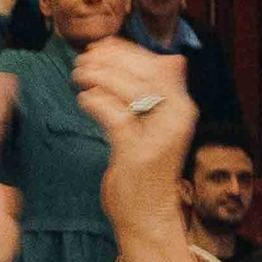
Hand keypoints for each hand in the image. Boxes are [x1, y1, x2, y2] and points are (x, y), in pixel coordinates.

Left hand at [71, 40, 195, 211]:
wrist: (148, 215)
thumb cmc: (146, 169)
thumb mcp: (157, 126)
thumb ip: (156, 95)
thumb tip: (169, 58)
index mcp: (182, 108)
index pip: (158, 65)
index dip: (128, 51)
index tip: (101, 46)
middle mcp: (177, 119)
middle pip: (145, 73)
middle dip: (111, 60)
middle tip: (83, 60)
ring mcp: (159, 137)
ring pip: (132, 90)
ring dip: (100, 77)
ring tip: (78, 75)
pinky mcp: (138, 154)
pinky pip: (116, 117)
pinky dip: (96, 102)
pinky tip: (83, 100)